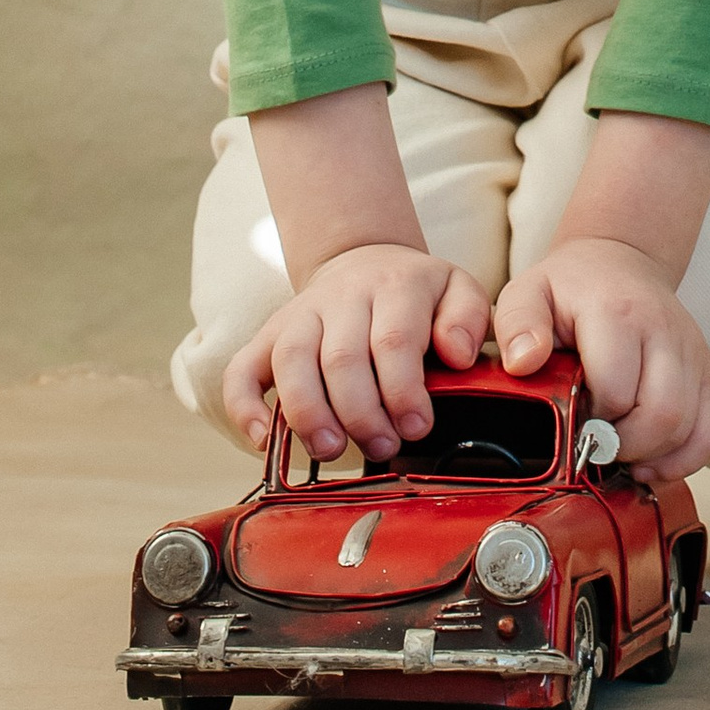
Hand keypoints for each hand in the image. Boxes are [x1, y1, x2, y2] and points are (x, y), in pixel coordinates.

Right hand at [222, 242, 491, 463]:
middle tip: (382, 446)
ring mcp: (300, 314)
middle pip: (341, 358)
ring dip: (308, 412)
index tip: (416, 427)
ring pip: (291, 360)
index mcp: (394, 286)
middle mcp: (342, 296)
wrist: (363, 260)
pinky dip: (244, 407)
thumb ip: (467, 318)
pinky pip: (242, 368)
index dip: (402, 391)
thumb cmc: (415, 292)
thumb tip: (458, 354)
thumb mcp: (457, 290)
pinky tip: (262, 441)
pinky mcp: (268, 334)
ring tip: (329, 449)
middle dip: (361, 413)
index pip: (393, 340)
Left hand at [493, 237, 709, 482]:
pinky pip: (709, 433)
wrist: (621, 264)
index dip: (589, 421)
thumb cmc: (569, 289)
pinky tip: (650, 460)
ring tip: (618, 453)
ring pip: (689, 429)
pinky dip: (683, 459)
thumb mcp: (528, 293)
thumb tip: (523, 363)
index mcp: (618, 313)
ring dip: (651, 456)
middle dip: (624, 446)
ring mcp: (693, 353)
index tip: (570, 421)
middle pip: (662, 415)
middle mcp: (665, 332)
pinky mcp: (707, 373)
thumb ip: (517, 324)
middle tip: (595, 445)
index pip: (616, 391)